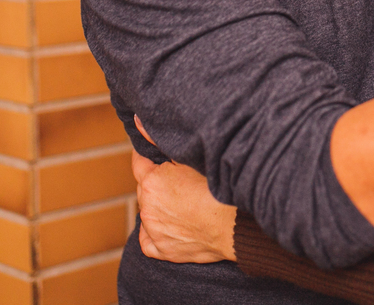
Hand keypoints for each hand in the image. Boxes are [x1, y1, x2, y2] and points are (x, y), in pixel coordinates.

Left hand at [132, 117, 236, 262]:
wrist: (235, 224)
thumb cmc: (218, 188)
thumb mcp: (189, 157)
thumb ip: (158, 140)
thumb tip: (138, 122)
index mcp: (151, 182)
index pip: (140, 163)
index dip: (150, 156)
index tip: (159, 156)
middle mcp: (147, 208)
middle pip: (146, 189)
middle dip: (157, 183)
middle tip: (179, 180)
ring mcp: (154, 231)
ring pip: (148, 213)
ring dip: (158, 207)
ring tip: (181, 202)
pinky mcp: (163, 250)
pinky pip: (148, 242)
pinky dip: (154, 234)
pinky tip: (169, 226)